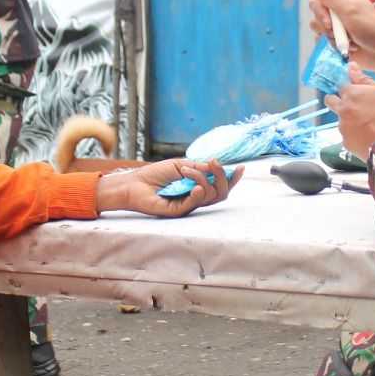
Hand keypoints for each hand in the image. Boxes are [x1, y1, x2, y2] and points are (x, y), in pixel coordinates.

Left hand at [94, 158, 240, 216]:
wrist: (135, 183)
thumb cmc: (155, 175)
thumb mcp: (179, 165)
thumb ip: (198, 167)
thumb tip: (213, 167)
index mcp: (197, 186)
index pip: (219, 185)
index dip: (231, 178)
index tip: (240, 168)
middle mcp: (196, 197)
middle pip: (220, 193)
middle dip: (222, 177)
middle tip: (213, 163)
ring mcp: (189, 205)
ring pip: (210, 196)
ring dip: (202, 179)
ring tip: (186, 170)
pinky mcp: (179, 212)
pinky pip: (196, 203)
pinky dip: (198, 192)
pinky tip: (195, 186)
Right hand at [305, 0, 374, 78]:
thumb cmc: (370, 28)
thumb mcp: (348, 8)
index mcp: (343, 0)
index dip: (319, 9)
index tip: (329, 18)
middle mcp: (339, 12)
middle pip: (316, 14)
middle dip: (326, 25)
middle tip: (339, 30)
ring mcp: (338, 27)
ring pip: (319, 29)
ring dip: (333, 36)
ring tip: (349, 39)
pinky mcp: (339, 41)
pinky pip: (325, 42)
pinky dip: (336, 45)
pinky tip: (349, 46)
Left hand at [325, 64, 374, 156]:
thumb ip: (366, 80)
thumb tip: (352, 67)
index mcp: (352, 94)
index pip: (342, 87)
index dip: (350, 90)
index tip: (358, 94)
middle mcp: (343, 110)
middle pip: (331, 101)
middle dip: (338, 101)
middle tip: (355, 107)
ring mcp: (343, 128)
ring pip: (341, 120)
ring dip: (350, 120)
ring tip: (369, 126)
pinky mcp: (346, 143)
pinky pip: (347, 136)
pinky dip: (355, 136)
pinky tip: (369, 137)